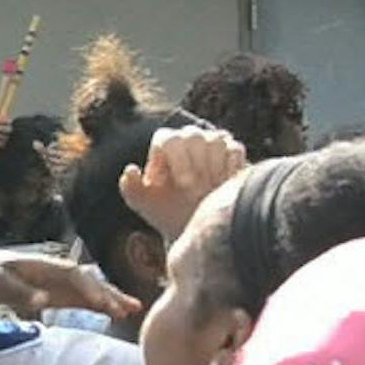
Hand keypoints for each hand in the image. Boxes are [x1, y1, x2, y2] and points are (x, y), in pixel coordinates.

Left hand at [0, 249, 140, 321]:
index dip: (88, 287)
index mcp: (47, 266)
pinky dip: (103, 305)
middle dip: (108, 294)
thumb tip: (42, 302)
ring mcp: (63, 284)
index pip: (75, 274)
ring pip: (93, 290)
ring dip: (112, 299)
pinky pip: (87, 300)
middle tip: (127, 310)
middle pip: (90, 281)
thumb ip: (17, 292)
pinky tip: (120, 314)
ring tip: (133, 310)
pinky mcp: (63, 295)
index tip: (100, 303)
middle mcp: (60, 272)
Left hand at [120, 124, 247, 241]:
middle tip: (193, 189)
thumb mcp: (144, 205)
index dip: (174, 159)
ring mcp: (212, 145)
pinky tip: (223, 186)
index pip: (167, 138)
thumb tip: (131, 169)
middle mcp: (187, 140)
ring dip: (212, 168)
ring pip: (215, 139)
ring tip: (208, 190)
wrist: (198, 229)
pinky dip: (229, 168)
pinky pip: (234, 149)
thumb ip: (130, 188)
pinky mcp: (233, 153)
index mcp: (164, 148)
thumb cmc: (167, 213)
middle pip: (193, 135)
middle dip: (193, 164)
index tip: (179, 184)